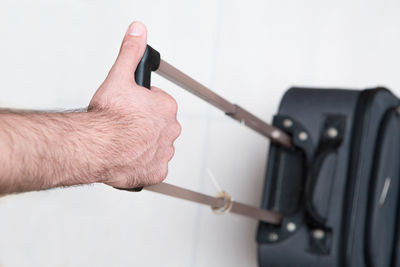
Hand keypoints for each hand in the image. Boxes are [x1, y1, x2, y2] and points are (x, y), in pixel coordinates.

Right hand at [88, 21, 180, 187]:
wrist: (95, 147)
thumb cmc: (107, 118)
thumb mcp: (119, 76)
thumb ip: (130, 52)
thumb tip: (138, 32)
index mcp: (166, 108)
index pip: (159, 102)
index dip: (142, 103)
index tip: (130, 107)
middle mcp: (170, 130)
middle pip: (158, 124)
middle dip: (144, 124)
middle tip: (125, 125)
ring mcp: (164, 152)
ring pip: (156, 145)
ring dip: (144, 143)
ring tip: (124, 141)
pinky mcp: (156, 172)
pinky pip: (153, 167)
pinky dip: (143, 164)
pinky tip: (129, 158)